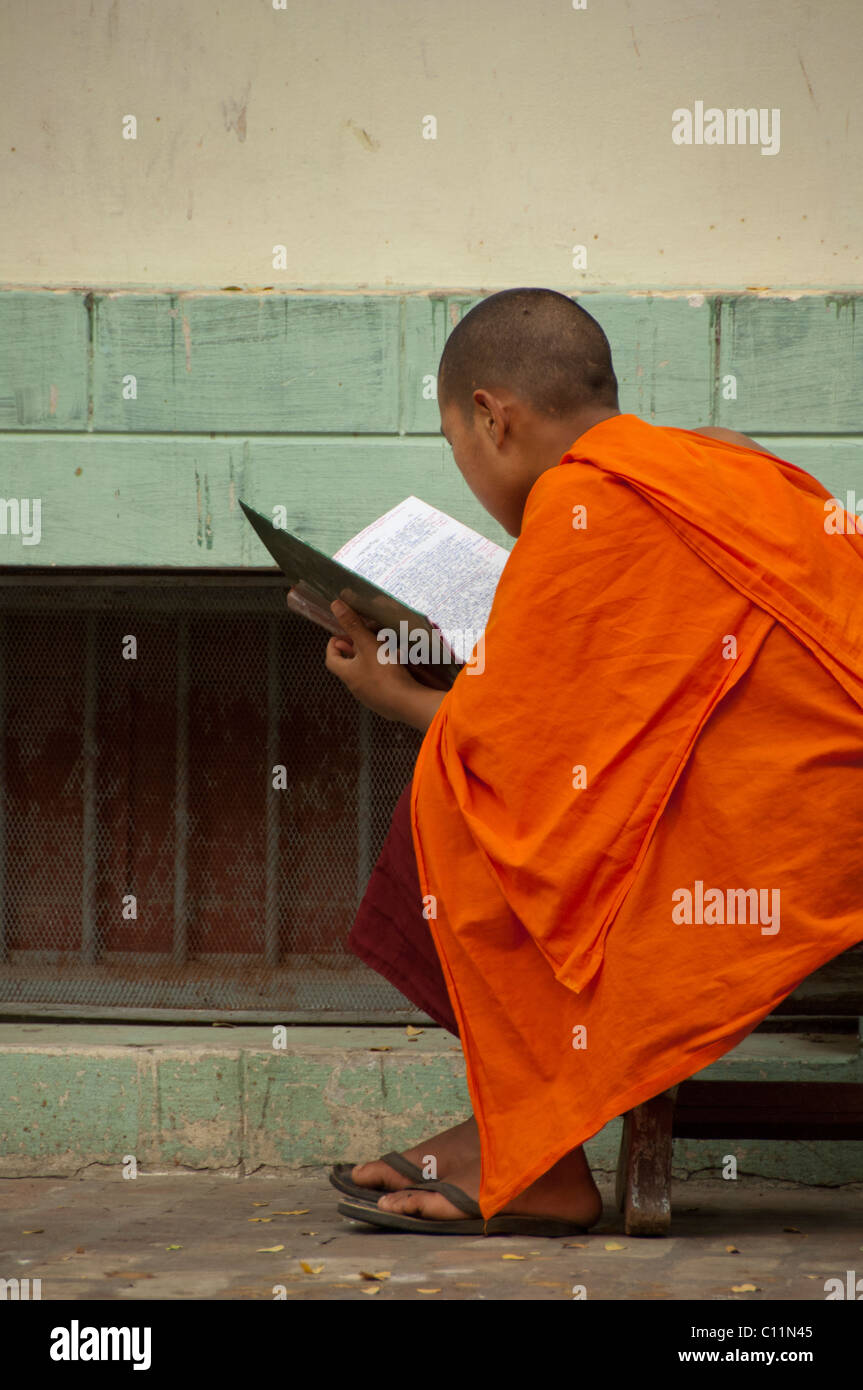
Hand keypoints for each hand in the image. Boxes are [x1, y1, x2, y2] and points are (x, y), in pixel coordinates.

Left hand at [324, 600, 447, 730]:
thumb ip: (354, 625)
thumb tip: (335, 605)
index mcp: (348, 674)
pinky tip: (397, 666)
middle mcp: (356, 687)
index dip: (333, 645)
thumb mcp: (369, 645)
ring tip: (383, 649)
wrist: (408, 704)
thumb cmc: (385, 673)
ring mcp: (370, 697)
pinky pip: (380, 684)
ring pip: (365, 675)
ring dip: (370, 661)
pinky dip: (383, 673)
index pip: (331, 659)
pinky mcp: (385, 702)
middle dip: (355, 650)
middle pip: (349, 666)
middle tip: (365, 638)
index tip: (341, 635)